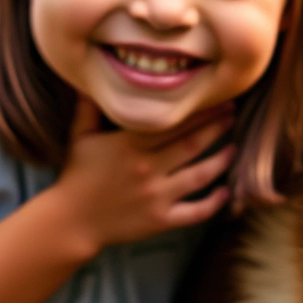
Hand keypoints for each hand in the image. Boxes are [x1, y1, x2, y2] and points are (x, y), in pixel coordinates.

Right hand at [52, 98, 234, 251]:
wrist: (70, 222)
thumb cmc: (76, 176)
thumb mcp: (80, 137)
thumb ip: (89, 108)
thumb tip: (91, 81)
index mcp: (130, 145)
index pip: (174, 123)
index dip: (199, 111)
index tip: (218, 99)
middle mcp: (148, 168)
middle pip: (192, 143)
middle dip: (216, 127)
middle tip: (232, 114)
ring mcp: (156, 196)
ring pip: (200, 174)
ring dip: (221, 160)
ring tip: (233, 148)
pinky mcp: (160, 220)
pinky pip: (194, 212)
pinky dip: (213, 203)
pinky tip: (225, 191)